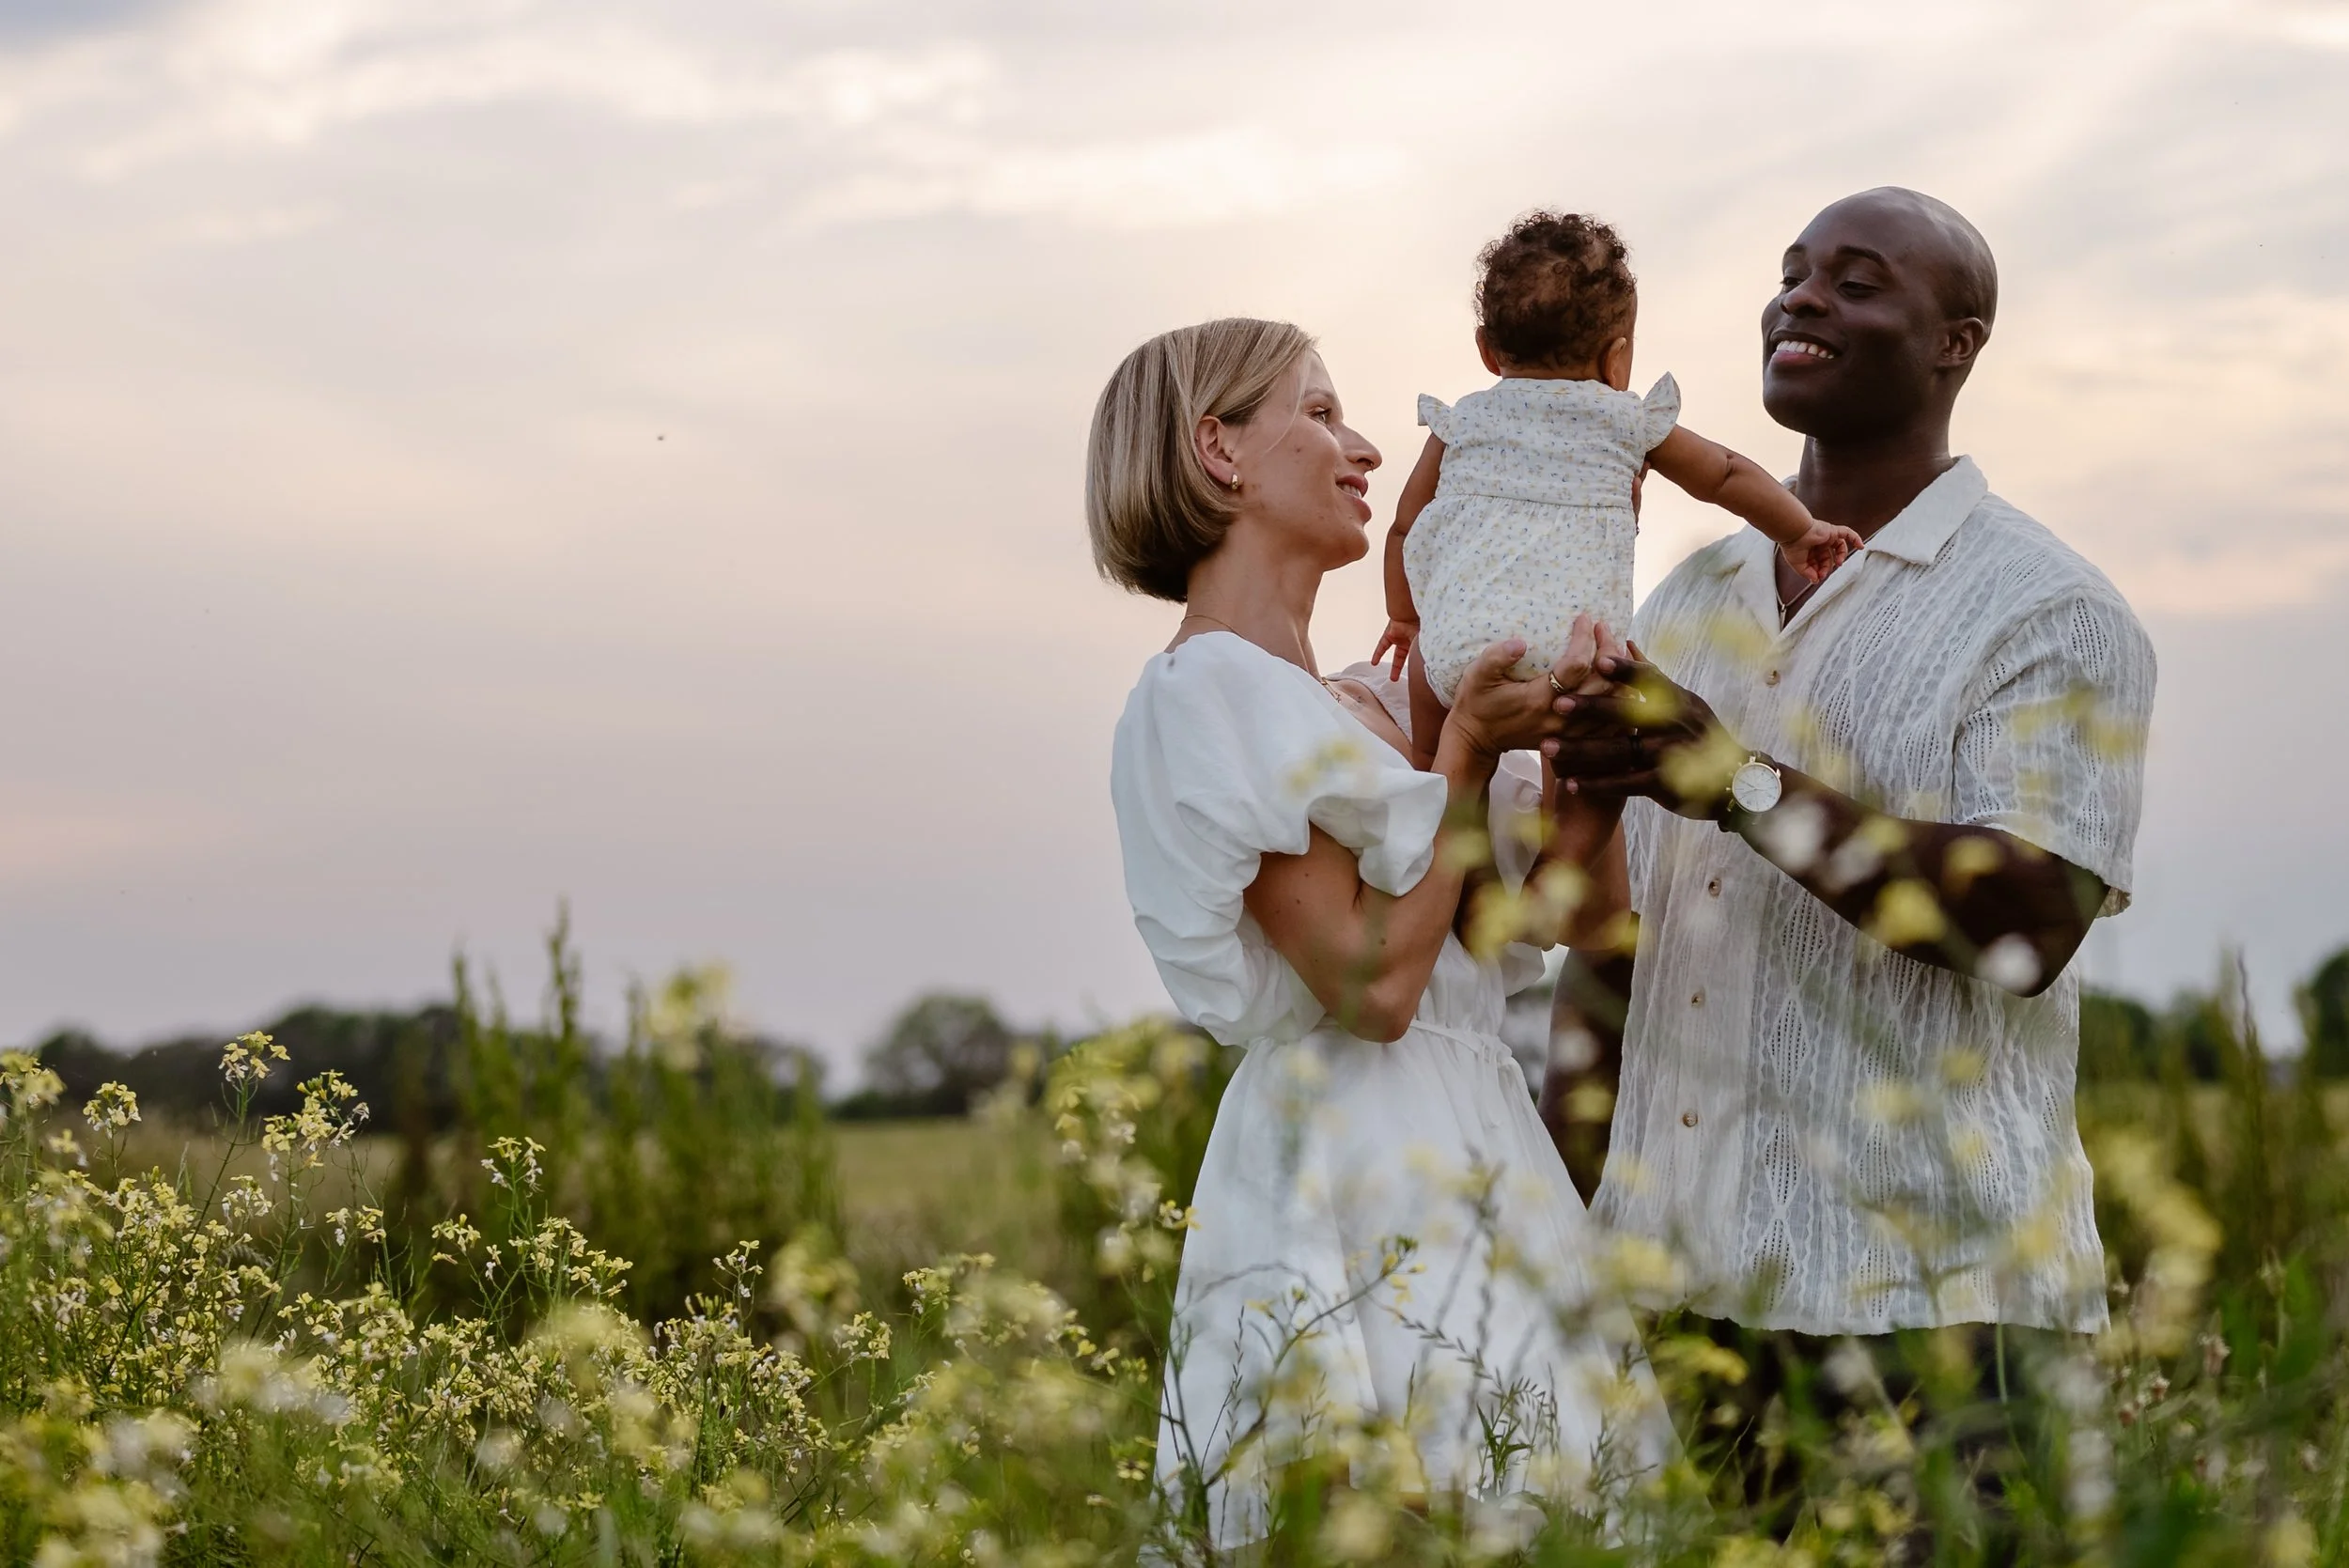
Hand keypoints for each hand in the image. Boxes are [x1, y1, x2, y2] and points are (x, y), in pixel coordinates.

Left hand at [1372, 616, 1418, 681]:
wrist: (1409, 614)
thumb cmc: (1420, 626)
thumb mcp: (1423, 645)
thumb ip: (1422, 657)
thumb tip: (1424, 671)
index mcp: (1421, 641)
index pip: (1419, 656)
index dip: (1419, 665)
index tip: (1419, 675)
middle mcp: (1412, 640)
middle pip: (1410, 658)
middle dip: (1411, 669)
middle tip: (1410, 679)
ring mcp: (1401, 637)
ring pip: (1396, 654)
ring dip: (1394, 667)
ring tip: (1393, 678)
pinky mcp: (1390, 634)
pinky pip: (1382, 645)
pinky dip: (1378, 654)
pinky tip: (1374, 663)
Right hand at [1443, 615, 1611, 761]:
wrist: (1476, 739)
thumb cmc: (1477, 703)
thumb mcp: (1477, 676)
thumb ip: (1496, 658)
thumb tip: (1519, 642)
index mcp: (1539, 700)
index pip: (1576, 666)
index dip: (1585, 638)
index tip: (1585, 618)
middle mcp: (1560, 717)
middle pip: (1603, 683)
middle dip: (1609, 650)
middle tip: (1604, 628)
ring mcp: (1570, 731)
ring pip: (1611, 702)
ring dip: (1617, 673)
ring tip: (1613, 648)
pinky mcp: (1573, 737)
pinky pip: (1607, 719)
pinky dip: (1617, 696)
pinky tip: (1615, 677)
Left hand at [1552, 649, 1747, 818]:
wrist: (1732, 780)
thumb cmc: (1699, 733)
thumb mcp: (1685, 701)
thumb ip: (1652, 675)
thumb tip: (1626, 641)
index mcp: (1677, 700)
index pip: (1650, 679)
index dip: (1625, 669)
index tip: (1598, 660)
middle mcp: (1672, 725)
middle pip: (1627, 713)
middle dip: (1590, 708)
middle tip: (1557, 703)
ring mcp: (1667, 755)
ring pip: (1617, 751)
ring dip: (1580, 750)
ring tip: (1548, 748)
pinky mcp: (1662, 784)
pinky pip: (1623, 783)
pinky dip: (1596, 784)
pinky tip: (1570, 783)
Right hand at [1781, 520, 1865, 583]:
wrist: (1794, 533)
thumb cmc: (1792, 546)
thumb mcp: (1798, 565)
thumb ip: (1808, 573)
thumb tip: (1816, 580)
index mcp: (1810, 550)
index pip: (1819, 562)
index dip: (1819, 570)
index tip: (1817, 578)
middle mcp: (1818, 543)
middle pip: (1828, 557)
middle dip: (1826, 567)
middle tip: (1823, 574)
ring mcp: (1826, 536)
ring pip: (1839, 546)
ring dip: (1841, 556)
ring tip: (1839, 563)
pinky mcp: (1832, 531)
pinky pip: (1847, 533)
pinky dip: (1855, 538)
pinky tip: (1861, 547)